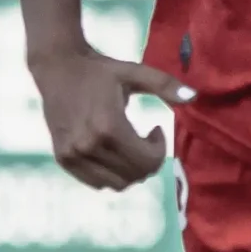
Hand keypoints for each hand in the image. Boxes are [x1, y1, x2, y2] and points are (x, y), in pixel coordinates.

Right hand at [32, 49, 191, 190]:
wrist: (56, 67)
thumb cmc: (99, 70)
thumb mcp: (134, 72)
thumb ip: (165, 85)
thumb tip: (194, 97)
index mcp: (109, 126)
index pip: (147, 161)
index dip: (160, 149)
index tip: (155, 129)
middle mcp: (89, 145)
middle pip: (135, 175)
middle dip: (148, 160)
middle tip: (145, 139)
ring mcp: (73, 155)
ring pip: (117, 184)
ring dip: (130, 170)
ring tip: (128, 146)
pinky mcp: (63, 158)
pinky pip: (96, 183)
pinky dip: (111, 174)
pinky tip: (111, 151)